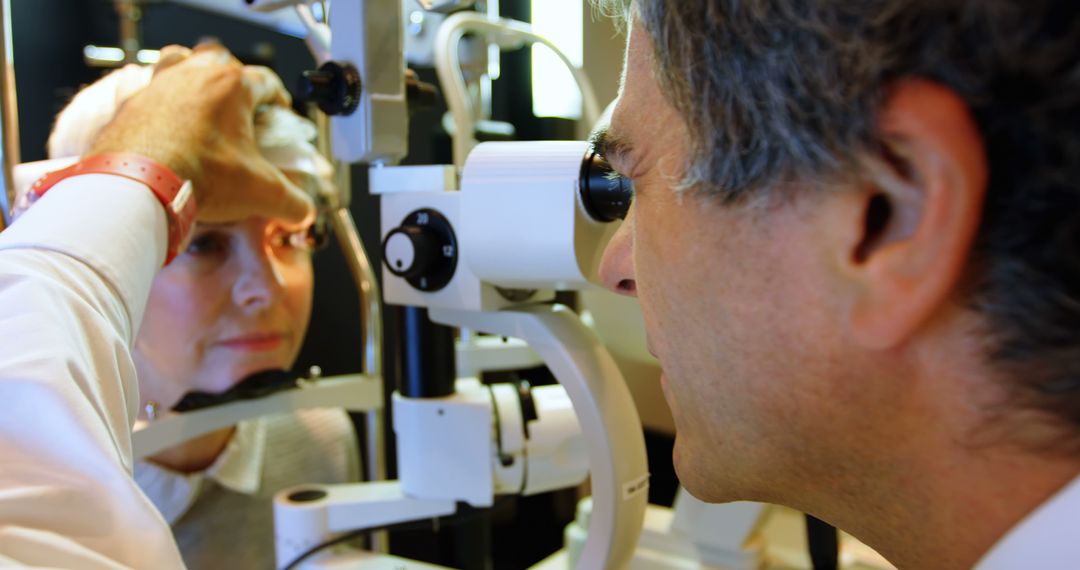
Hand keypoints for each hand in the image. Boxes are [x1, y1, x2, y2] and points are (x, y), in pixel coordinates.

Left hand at [89, 44, 313, 224]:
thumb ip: (292, 202)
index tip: (278, 114)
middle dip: (234, 78)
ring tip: (201, 102)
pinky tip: (169, 127)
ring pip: (181, 61)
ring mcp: (160, 86)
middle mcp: (194, 76)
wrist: (137, 184)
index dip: (279, 99)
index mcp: (232, 87)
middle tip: (239, 105)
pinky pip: (150, 89)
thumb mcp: (261, 193)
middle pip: (222, 60)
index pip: (267, 81)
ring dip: (194, 76)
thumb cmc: (197, 176)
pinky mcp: (132, 104)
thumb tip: (301, 210)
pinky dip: (163, 102)